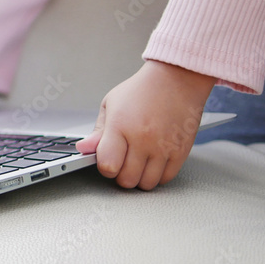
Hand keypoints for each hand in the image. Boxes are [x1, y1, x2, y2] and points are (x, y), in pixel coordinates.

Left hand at [75, 60, 215, 189]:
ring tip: (138, 162)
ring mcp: (163, 147)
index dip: (105, 167)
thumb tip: (84, 148)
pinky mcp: (181, 151)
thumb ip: (98, 131)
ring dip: (140, 177)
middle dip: (121, 175)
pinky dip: (157, 175)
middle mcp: (143, 138)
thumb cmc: (142, 90)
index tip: (107, 161)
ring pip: (146, 183)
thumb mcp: (111, 104)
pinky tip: (153, 162)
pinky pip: (166, 178)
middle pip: (127, 179)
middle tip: (123, 162)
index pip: (108, 165)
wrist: (176, 79)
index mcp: (121, 126)